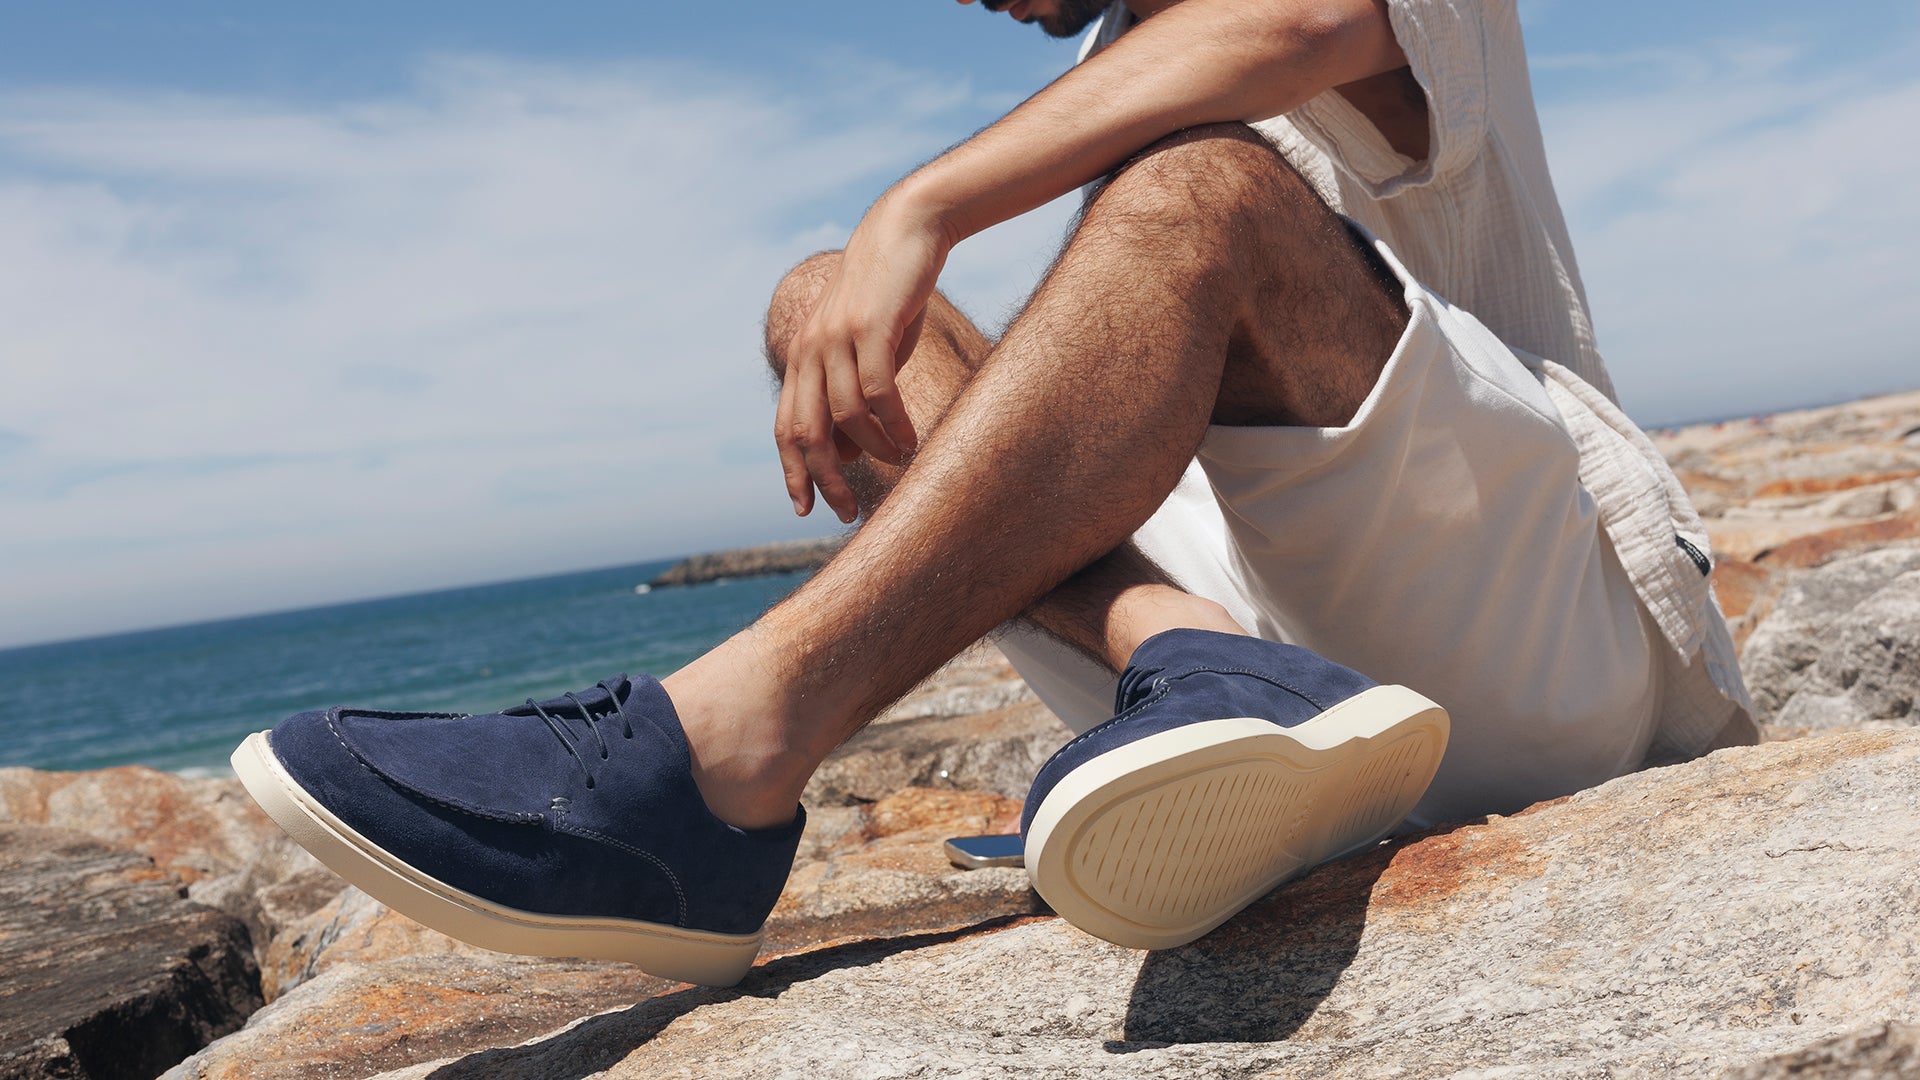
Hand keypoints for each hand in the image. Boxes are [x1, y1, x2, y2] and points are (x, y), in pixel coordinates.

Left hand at [776, 185, 949, 521]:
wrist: (904, 230)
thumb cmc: (888, 296)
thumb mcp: (862, 349)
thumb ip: (848, 392)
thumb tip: (846, 450)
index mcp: (802, 357)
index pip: (785, 427)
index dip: (792, 472)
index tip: (805, 509)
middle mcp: (810, 349)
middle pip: (806, 431)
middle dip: (824, 478)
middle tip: (847, 510)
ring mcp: (837, 337)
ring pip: (844, 415)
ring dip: (872, 449)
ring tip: (899, 461)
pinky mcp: (871, 327)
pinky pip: (878, 391)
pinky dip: (893, 423)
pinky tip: (911, 438)